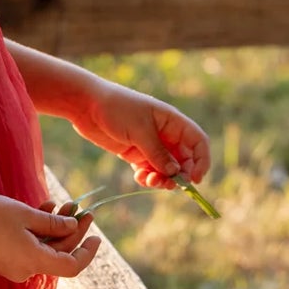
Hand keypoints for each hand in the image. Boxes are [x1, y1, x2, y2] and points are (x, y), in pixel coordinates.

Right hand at [0, 193, 99, 283]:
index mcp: (33, 261)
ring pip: (44, 249)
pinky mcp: (4, 259)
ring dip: (56, 228)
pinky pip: (29, 248)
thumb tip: (74, 228)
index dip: (87, 252)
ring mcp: (13, 266)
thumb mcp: (26, 215)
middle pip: (59, 255)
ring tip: (63, 203)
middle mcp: (25, 270)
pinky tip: (44, 209)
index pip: (72, 266)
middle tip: (82, 208)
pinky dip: (39, 232)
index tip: (96, 236)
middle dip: (72, 231)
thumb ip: (54, 224)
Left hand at [74, 81, 210, 190]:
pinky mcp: (135, 153)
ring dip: (162, 179)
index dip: (201, 161)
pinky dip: (147, 177)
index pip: (198, 142)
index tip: (195, 179)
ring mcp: (150, 145)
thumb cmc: (116, 109)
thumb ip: (157, 153)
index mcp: (172, 122)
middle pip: (184, 160)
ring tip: (150, 181)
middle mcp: (165, 134)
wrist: (87, 105)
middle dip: (179, 175)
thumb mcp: (139, 130)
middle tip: (168, 184)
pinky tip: (138, 176)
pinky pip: (149, 170)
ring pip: (166, 168)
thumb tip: (175, 173)